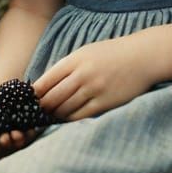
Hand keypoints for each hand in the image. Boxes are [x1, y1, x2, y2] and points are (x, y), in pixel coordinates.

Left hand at [33, 36, 156, 121]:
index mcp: (74, 60)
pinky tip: (67, 120)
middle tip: (36, 113)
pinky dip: (70, 119)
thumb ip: (67, 67)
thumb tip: (45, 86)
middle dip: (42, 108)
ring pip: (64, 109)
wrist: (142, 56)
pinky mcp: (105, 103)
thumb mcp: (86, 53)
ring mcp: (93, 90)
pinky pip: (80, 116)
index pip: (45, 81)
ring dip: (55, 115)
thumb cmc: (112, 54)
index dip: (34, 94)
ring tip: (50, 118)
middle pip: (52, 98)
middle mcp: (82, 75)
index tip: (29, 100)